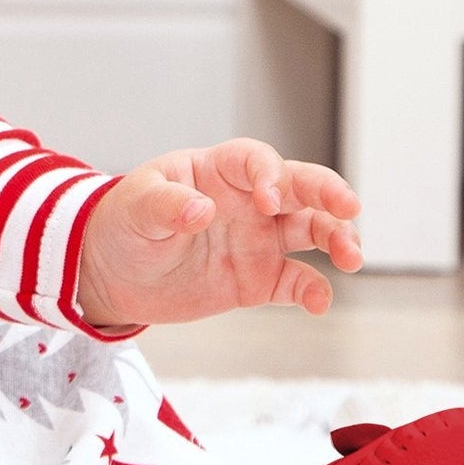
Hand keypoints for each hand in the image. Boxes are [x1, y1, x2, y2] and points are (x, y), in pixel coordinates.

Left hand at [77, 137, 362, 329]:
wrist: (113, 274)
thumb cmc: (122, 225)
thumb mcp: (134, 208)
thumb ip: (165, 205)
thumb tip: (201, 209)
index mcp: (216, 172)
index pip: (256, 160)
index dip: (270, 174)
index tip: (269, 202)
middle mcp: (247, 202)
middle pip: (300, 188)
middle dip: (329, 194)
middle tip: (349, 208)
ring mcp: (257, 240)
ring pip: (311, 231)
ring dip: (337, 238)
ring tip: (350, 258)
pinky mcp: (257, 279)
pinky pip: (295, 282)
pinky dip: (313, 291)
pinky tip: (318, 303)